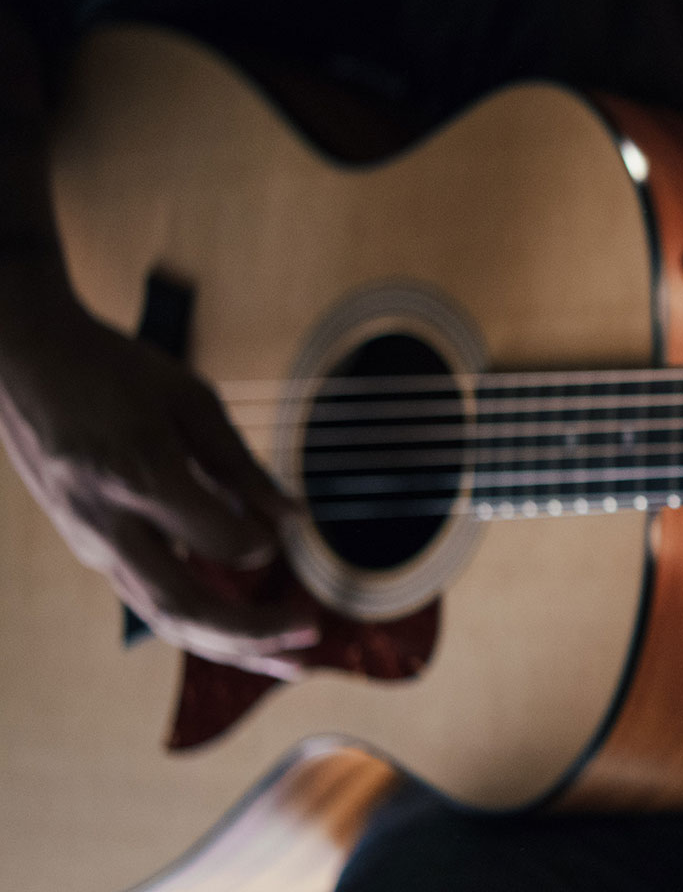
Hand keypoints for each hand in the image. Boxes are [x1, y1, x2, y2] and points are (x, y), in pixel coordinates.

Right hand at [0, 282, 315, 677]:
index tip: (288, 529)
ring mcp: (92, 542)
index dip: (260, 543)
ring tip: (291, 662)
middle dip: (252, 634)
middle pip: (184, 606)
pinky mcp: (90, 548)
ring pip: (164, 616)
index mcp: (139, 476)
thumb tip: (295, 521)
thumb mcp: (190, 400)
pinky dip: (202, 625)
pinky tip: (244, 637)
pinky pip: (149, 599)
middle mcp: (109, 523)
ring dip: (231, 646)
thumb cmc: (115, 371)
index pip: (217, 540)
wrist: (25, 361)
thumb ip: (242, 466)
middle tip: (312, 638)